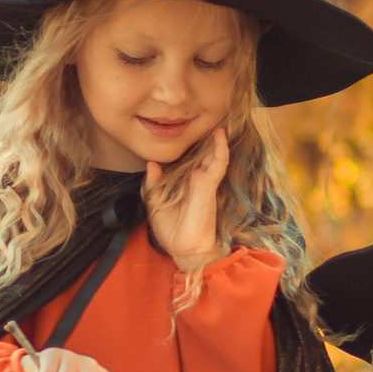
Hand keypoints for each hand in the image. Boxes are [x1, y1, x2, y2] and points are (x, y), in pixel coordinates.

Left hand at [145, 128, 230, 279]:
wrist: (185, 249)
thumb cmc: (172, 232)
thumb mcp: (155, 203)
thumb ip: (154, 183)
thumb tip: (151, 164)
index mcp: (185, 186)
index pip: (188, 163)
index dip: (189, 150)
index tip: (186, 135)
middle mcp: (196, 182)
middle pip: (202, 156)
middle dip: (204, 141)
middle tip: (203, 123)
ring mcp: (204, 182)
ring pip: (211, 156)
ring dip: (215, 140)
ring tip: (217, 122)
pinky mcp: (209, 184)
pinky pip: (218, 162)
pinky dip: (220, 148)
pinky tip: (220, 135)